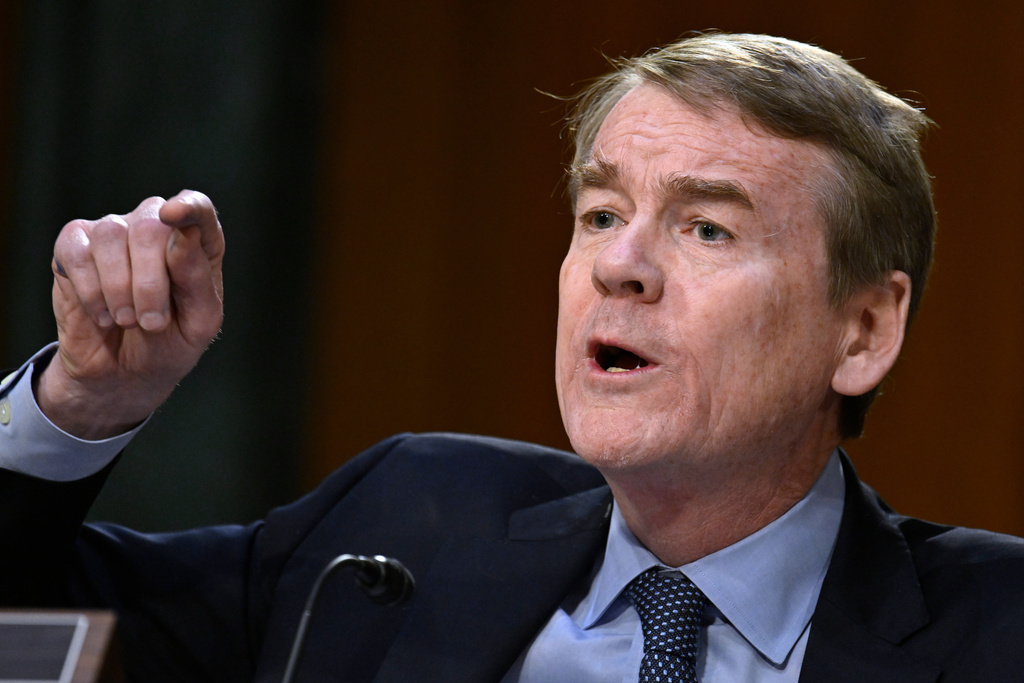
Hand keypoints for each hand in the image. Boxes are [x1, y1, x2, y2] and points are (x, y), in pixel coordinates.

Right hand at [35, 190, 224, 438]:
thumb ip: (197, 278)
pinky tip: (102, 315)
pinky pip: (77, 252)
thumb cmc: (169, 344)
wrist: (122, 375)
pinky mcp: (74, 247)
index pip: (198, 209)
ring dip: (120, 289)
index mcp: (195, 244)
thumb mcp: (197, 323)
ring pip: (111, 235)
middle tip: (152, 323)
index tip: (176, 215)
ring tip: (128, 320)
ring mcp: (113, 233)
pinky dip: (90, 290)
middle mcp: (155, 228)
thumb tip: (183, 233)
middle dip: (150, 282)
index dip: (189, 207)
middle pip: (151, 226)